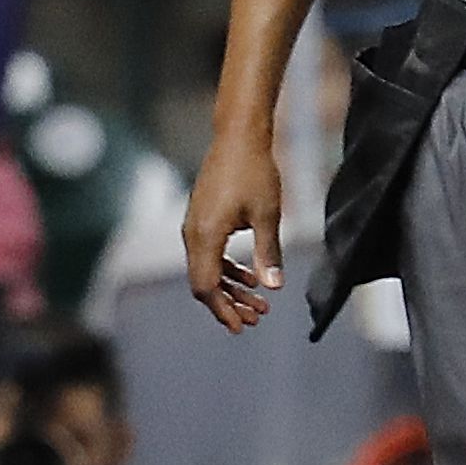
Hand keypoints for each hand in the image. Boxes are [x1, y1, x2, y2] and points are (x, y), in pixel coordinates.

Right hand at [184, 125, 284, 331]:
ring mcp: (195, 226)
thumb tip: (273, 287)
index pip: (206, 286)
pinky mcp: (202, 219)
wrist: (238, 138)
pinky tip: (250, 277)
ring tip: (260, 303)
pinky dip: (227, 269)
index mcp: (205, 235)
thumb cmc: (254, 172)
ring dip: (231, 289)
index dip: (223, 310)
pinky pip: (209, 254)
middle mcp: (192, 233)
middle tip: (256, 319)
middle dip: (229, 304)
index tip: (243, 326)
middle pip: (204, 282)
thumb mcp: (267, 215)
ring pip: (207, 269)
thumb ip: (268, 253)